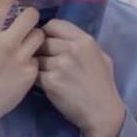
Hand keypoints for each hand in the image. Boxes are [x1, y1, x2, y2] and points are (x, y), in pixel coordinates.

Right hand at [0, 0, 44, 136]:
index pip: (4, 3)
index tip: (10, 0)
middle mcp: (7, 43)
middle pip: (31, 15)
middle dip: (29, 15)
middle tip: (24, 21)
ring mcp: (21, 59)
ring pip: (39, 35)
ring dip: (33, 35)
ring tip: (27, 41)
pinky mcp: (30, 74)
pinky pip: (37, 58)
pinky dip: (31, 58)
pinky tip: (23, 63)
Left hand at [35, 18, 125, 136]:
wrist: (102, 112)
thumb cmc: (103, 85)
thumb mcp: (100, 56)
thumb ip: (81, 44)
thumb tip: (61, 36)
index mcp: (84, 40)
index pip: (53, 24)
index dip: (47, 33)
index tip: (48, 42)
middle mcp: (71, 49)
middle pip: (41, 40)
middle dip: (40, 49)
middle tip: (45, 60)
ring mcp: (59, 65)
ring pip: (35, 56)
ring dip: (37, 64)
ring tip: (46, 73)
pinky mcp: (50, 81)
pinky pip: (34, 73)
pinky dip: (36, 78)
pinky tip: (45, 84)